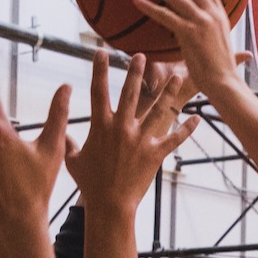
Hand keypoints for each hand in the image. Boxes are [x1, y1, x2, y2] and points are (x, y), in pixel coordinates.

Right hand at [65, 52, 200, 217]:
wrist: (110, 205)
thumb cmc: (90, 184)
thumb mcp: (72, 160)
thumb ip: (68, 142)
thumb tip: (60, 132)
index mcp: (101, 126)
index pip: (98, 91)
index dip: (99, 70)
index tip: (101, 52)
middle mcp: (122, 128)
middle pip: (130, 93)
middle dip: (135, 72)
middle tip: (140, 55)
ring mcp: (141, 140)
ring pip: (158, 110)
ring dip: (168, 92)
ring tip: (176, 76)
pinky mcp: (156, 154)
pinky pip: (175, 138)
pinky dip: (187, 129)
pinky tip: (197, 118)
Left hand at [132, 0, 249, 97]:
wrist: (224, 82)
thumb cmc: (222, 70)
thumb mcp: (223, 45)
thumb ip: (217, 35)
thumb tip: (218, 32)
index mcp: (222, 15)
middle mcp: (213, 14)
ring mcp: (202, 21)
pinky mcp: (189, 32)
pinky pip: (165, 14)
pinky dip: (149, 6)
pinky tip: (138, 2)